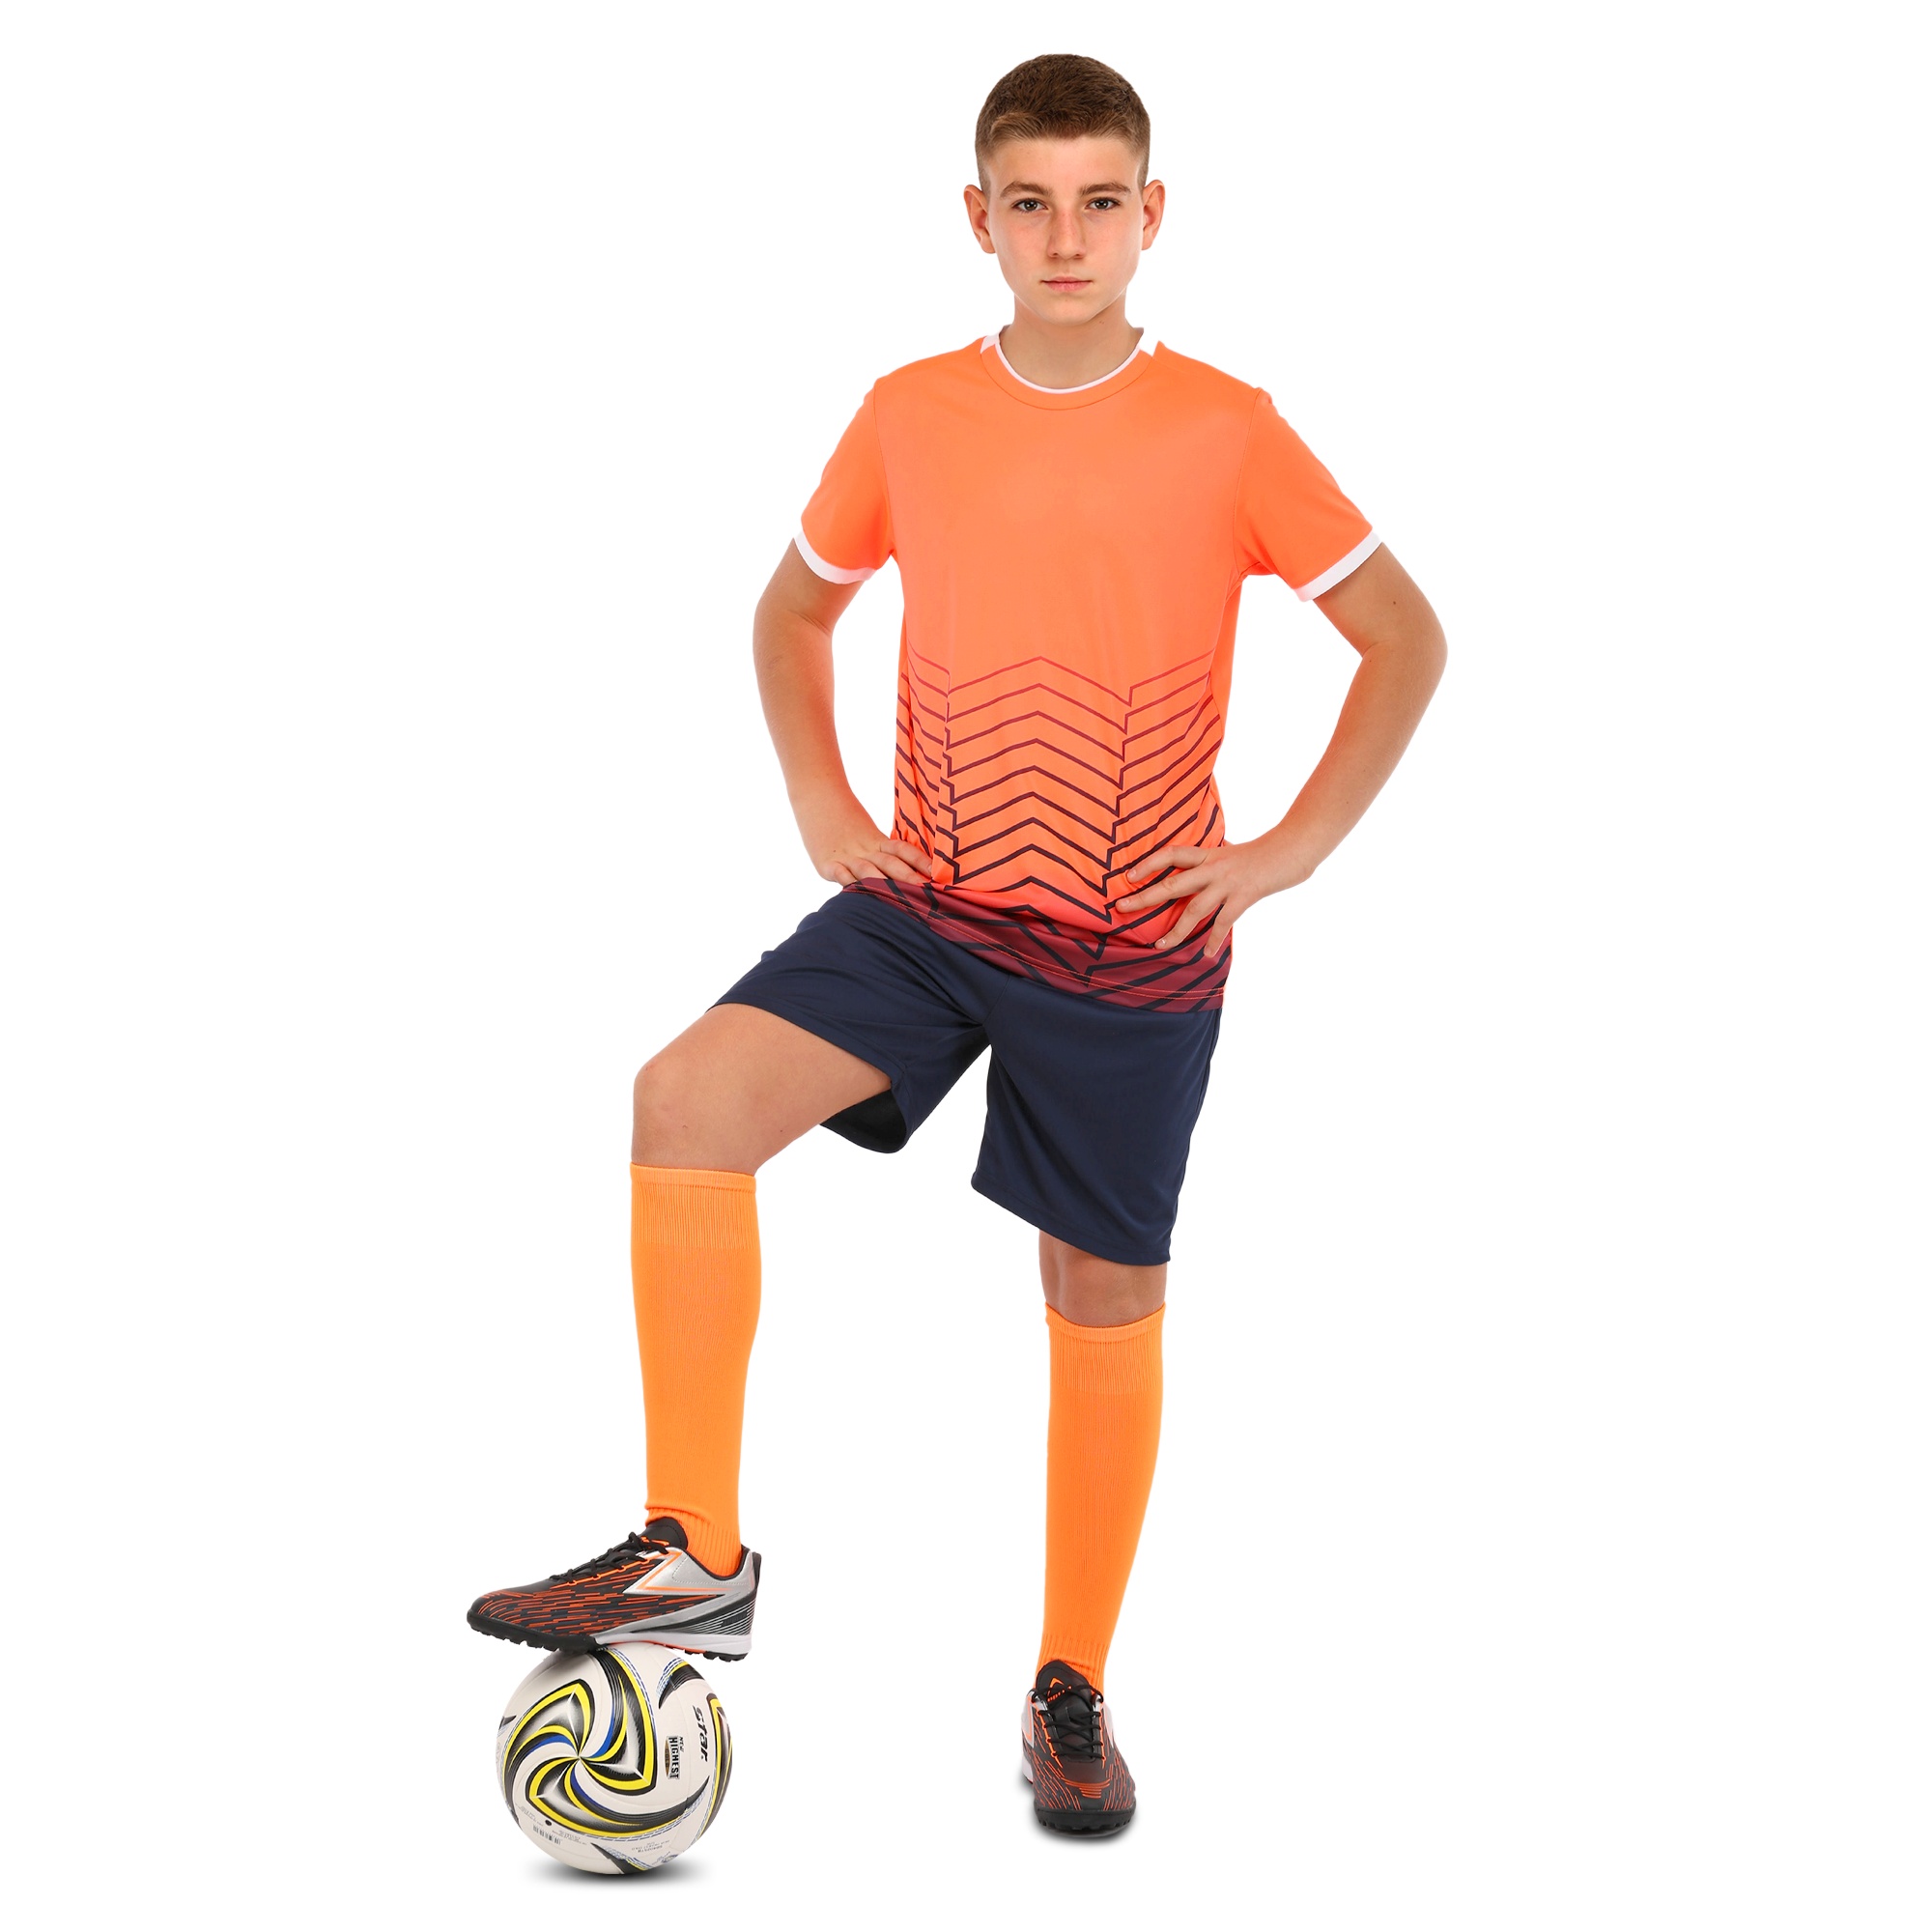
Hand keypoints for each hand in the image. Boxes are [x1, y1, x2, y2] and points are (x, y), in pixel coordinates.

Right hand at [798, 789, 935, 887]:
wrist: (816, 797)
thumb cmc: (844, 820)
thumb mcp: (868, 832)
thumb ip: (883, 852)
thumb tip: (909, 873)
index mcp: (877, 840)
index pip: (903, 850)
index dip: (920, 861)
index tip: (938, 873)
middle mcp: (864, 849)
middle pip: (890, 863)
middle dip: (908, 878)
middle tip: (926, 891)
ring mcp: (845, 856)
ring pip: (868, 870)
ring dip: (883, 884)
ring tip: (898, 897)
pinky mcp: (826, 863)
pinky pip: (840, 874)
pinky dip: (849, 883)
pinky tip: (859, 893)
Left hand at [1114, 837, 1311, 955]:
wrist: (1292, 847)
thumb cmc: (1262, 852)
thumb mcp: (1231, 851)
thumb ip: (1213, 861)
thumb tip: (1197, 867)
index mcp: (1208, 854)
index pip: (1171, 854)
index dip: (1149, 863)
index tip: (1128, 876)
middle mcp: (1213, 867)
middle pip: (1173, 884)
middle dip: (1146, 897)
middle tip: (1122, 908)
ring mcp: (1228, 882)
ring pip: (1195, 909)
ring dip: (1177, 930)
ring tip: (1160, 946)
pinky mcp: (1245, 895)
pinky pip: (1225, 921)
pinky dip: (1216, 939)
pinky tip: (1208, 953)